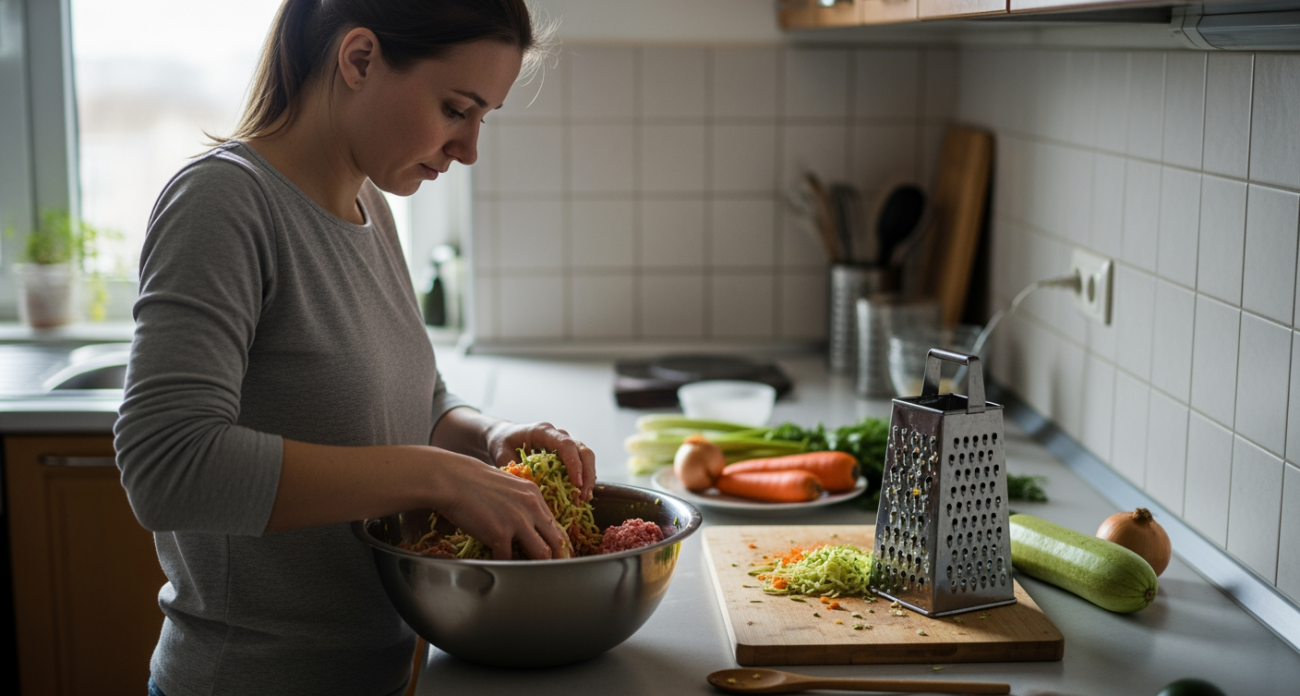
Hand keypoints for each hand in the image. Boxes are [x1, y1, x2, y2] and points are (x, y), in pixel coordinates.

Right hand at [430, 450, 570, 559]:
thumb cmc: (474, 481)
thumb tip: (528, 523)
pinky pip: (509, 558)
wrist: (452, 479)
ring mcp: (517, 521)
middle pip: (556, 541)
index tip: (561, 554)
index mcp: (534, 495)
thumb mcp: (508, 485)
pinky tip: (501, 566)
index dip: (560, 543)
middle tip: (557, 570)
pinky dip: (506, 565)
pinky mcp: (500, 534)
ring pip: (542, 553)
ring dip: (538, 566)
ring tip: (533, 574)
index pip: (556, 525)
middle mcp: (531, 507)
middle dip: (559, 558)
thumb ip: (521, 502)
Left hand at [484, 420, 595, 500]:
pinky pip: (582, 464)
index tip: (577, 483)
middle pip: (582, 450)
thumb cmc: (503, 444)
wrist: (503, 436)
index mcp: (543, 432)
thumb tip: (528, 491)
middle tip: (583, 495)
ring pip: (586, 457)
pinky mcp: (566, 454)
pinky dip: (584, 479)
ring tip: (584, 498)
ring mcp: (565, 444)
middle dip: (587, 473)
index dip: (574, 464)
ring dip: (589, 478)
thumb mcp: (503, 456)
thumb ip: (514, 471)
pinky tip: (581, 495)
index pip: (566, 445)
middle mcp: (558, 435)